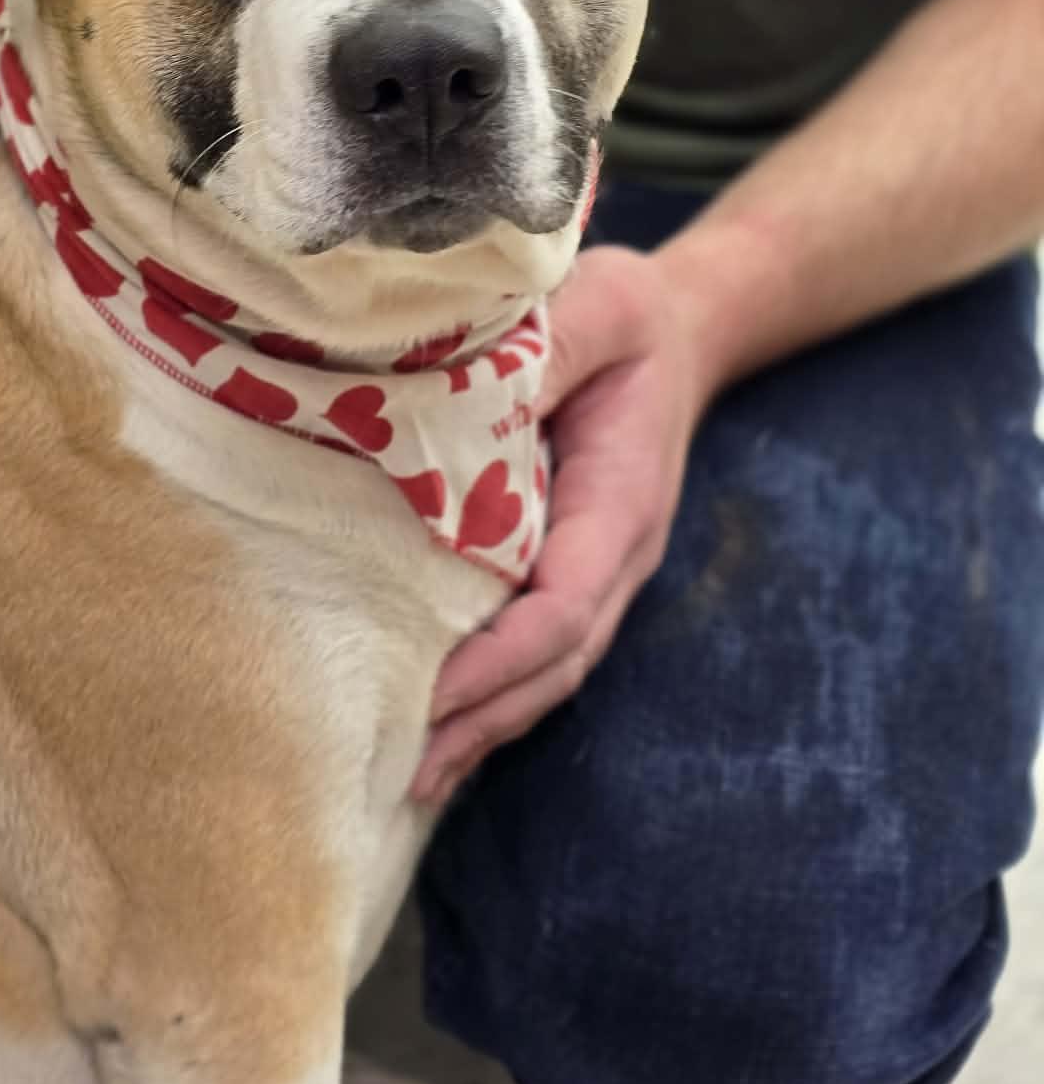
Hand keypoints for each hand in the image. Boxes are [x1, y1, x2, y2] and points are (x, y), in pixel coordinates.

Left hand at [414, 245, 705, 805]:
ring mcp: (596, 569)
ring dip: (482, 724)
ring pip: (545, 670)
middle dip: (484, 720)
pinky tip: (435, 723)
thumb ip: (552, 347)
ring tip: (408, 777)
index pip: (565, 607)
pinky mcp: (567, 564)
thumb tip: (474, 394)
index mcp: (622, 505)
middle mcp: (615, 556)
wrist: (682, 328)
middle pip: (554, 664)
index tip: (436, 693)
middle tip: (402, 770)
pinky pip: (531, 643)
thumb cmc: (633, 314)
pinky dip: (487, 690)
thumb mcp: (602, 306)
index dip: (502, 658)